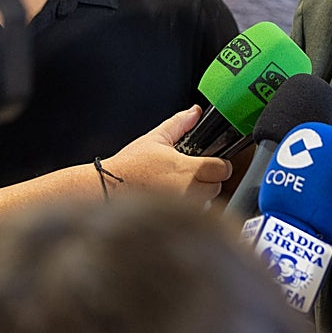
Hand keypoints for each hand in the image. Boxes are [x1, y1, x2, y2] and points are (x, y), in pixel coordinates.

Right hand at [102, 106, 233, 203]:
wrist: (108, 190)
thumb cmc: (128, 167)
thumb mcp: (155, 138)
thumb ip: (179, 123)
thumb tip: (195, 112)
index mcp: (187, 168)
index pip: (222, 169)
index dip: (219, 164)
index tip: (212, 162)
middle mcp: (188, 191)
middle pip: (217, 187)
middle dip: (208, 180)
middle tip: (191, 174)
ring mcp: (183, 208)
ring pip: (207, 203)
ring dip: (199, 196)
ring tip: (179, 187)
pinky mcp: (175, 220)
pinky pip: (193, 216)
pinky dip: (189, 209)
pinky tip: (174, 200)